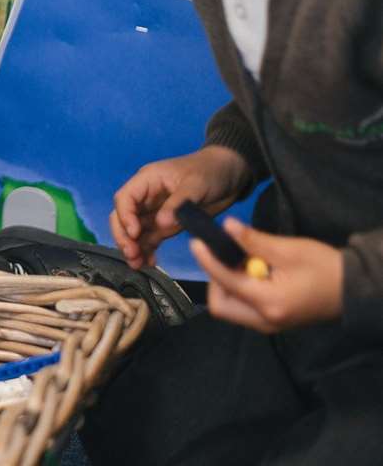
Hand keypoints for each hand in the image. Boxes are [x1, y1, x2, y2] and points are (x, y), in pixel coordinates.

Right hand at [110, 145, 253, 268]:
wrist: (230, 176)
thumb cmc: (210, 171)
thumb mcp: (195, 184)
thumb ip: (177, 203)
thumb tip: (160, 224)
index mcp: (148, 180)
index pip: (125, 198)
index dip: (125, 216)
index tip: (135, 233)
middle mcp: (147, 197)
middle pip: (123, 216)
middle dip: (124, 235)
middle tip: (132, 254)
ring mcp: (155, 211)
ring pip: (135, 231)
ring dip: (133, 247)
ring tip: (137, 264)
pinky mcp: (166, 224)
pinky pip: (151, 238)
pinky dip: (147, 250)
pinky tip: (149, 262)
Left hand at [193, 220, 343, 332]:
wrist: (353, 288)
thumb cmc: (324, 267)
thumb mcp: (289, 250)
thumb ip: (254, 241)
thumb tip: (227, 226)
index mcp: (269, 303)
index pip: (226, 283)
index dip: (208, 261)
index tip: (197, 242)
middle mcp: (264, 320)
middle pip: (221, 305)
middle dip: (216, 279)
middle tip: (226, 256)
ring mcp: (268, 324)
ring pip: (230, 309)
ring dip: (227, 285)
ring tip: (242, 263)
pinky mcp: (272, 320)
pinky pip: (243, 309)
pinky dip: (238, 290)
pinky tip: (251, 272)